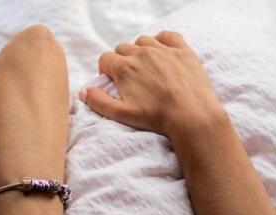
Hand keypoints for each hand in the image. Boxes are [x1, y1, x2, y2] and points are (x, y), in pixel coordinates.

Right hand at [81, 30, 223, 138]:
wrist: (191, 116)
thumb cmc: (156, 117)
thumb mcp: (122, 114)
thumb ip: (99, 102)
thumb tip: (84, 92)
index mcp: (124, 68)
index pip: (105, 59)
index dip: (106, 71)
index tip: (113, 82)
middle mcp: (142, 53)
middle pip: (122, 48)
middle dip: (122, 61)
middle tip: (130, 79)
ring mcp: (163, 50)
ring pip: (143, 41)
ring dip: (140, 50)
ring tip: (146, 67)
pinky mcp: (182, 50)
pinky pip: (167, 35)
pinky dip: (162, 40)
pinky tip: (163, 52)